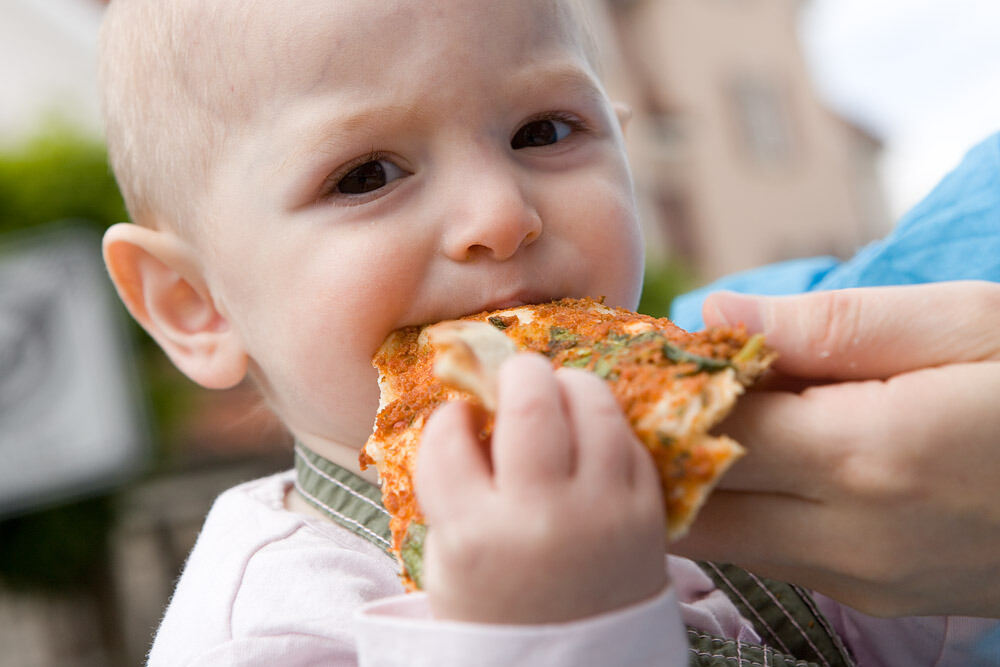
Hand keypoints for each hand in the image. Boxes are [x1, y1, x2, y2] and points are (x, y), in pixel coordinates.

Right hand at [415, 353, 666, 623]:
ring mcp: (602, 514)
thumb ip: (453, 485)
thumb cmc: (498, 611)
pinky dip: (607, 426)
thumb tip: (473, 407)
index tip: (460, 415)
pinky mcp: (649, 515)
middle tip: (516, 374)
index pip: (448, 436)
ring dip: (570, 385)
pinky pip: (630, 440)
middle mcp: (541, 518)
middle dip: (518, 372)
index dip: (450, 415)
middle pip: (531, 404)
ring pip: (593, 405)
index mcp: (474, 536)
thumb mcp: (450, 558)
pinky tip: (591, 435)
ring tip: (558, 393)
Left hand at [674, 281, 999, 616]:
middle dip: (658, 445)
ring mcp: (862, 580)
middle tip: (649, 389)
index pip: (706, 429)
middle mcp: (850, 536)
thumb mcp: (964, 324)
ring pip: (724, 537)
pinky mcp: (877, 598)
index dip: (660, 391)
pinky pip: (772, 554)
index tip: (635, 356)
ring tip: (703, 413)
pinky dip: (743, 507)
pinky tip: (761, 455)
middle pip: (694, 501)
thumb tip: (712, 315)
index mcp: (866, 454)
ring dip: (694, 479)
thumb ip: (827, 326)